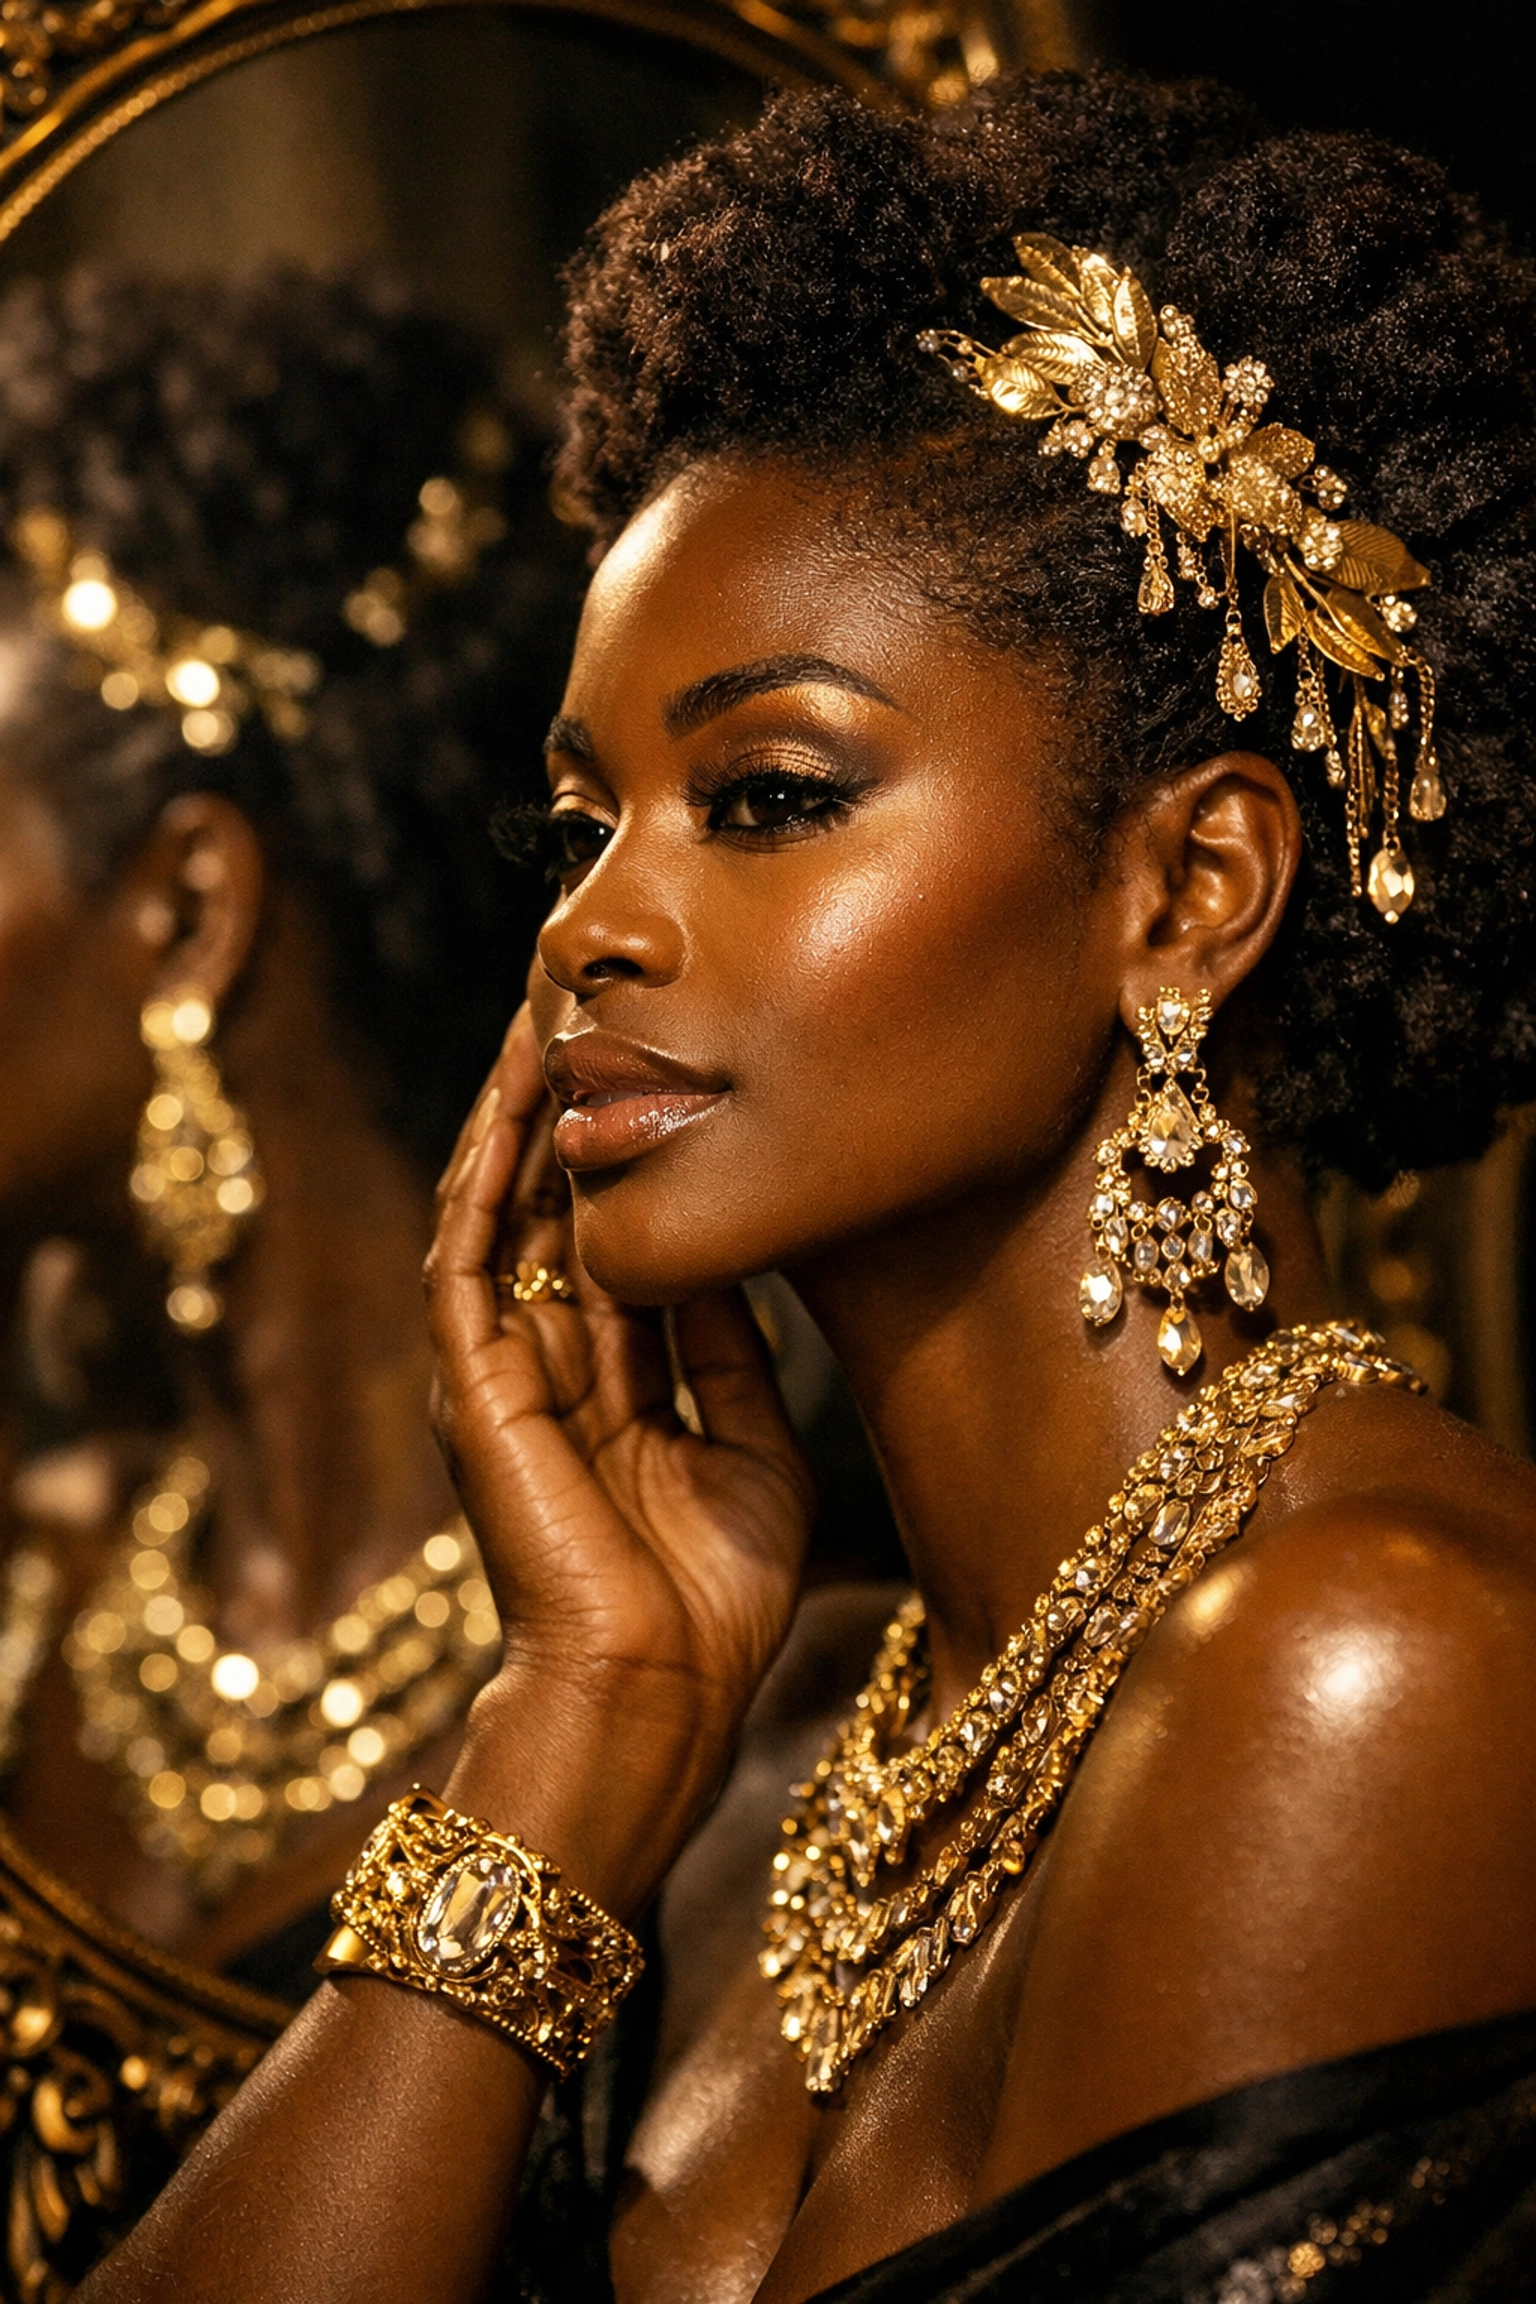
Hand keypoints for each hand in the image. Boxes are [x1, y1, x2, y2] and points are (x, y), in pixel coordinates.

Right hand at [424, 1008, 814, 1908]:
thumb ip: (733, 1345)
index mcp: (611, 1378)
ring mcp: (501, 1369)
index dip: (633, 1142)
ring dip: (517, 1107)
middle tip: (593, 991)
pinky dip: (487, 1168)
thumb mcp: (752, 1444)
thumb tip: (735, 1241)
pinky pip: (468, 1251)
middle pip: (548, 1198)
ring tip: (543, 1004)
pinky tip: (513, 1089)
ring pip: (498, 1205)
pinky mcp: (473, 1383)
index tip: (671, 1051)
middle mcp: (546, 1360)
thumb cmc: (711, 1599)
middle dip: (569, 1099)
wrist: (658, 1696)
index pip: (612, 1229)